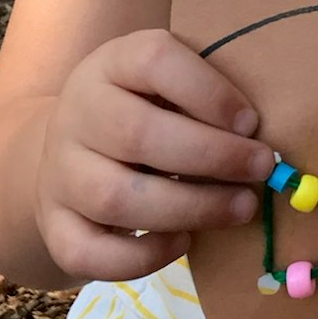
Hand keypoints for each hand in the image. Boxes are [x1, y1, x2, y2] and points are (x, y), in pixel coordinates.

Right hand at [36, 29, 273, 283]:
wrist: (72, 147)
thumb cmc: (147, 108)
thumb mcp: (171, 82)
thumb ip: (208, 93)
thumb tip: (262, 133)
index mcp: (112, 63)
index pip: (154, 61)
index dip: (208, 91)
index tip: (252, 122)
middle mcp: (77, 113)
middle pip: (137, 134)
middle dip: (212, 156)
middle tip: (262, 169)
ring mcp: (58, 172)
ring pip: (115, 198)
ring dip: (190, 207)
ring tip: (240, 208)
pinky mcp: (55, 226)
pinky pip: (89, 253)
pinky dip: (142, 257)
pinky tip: (185, 241)